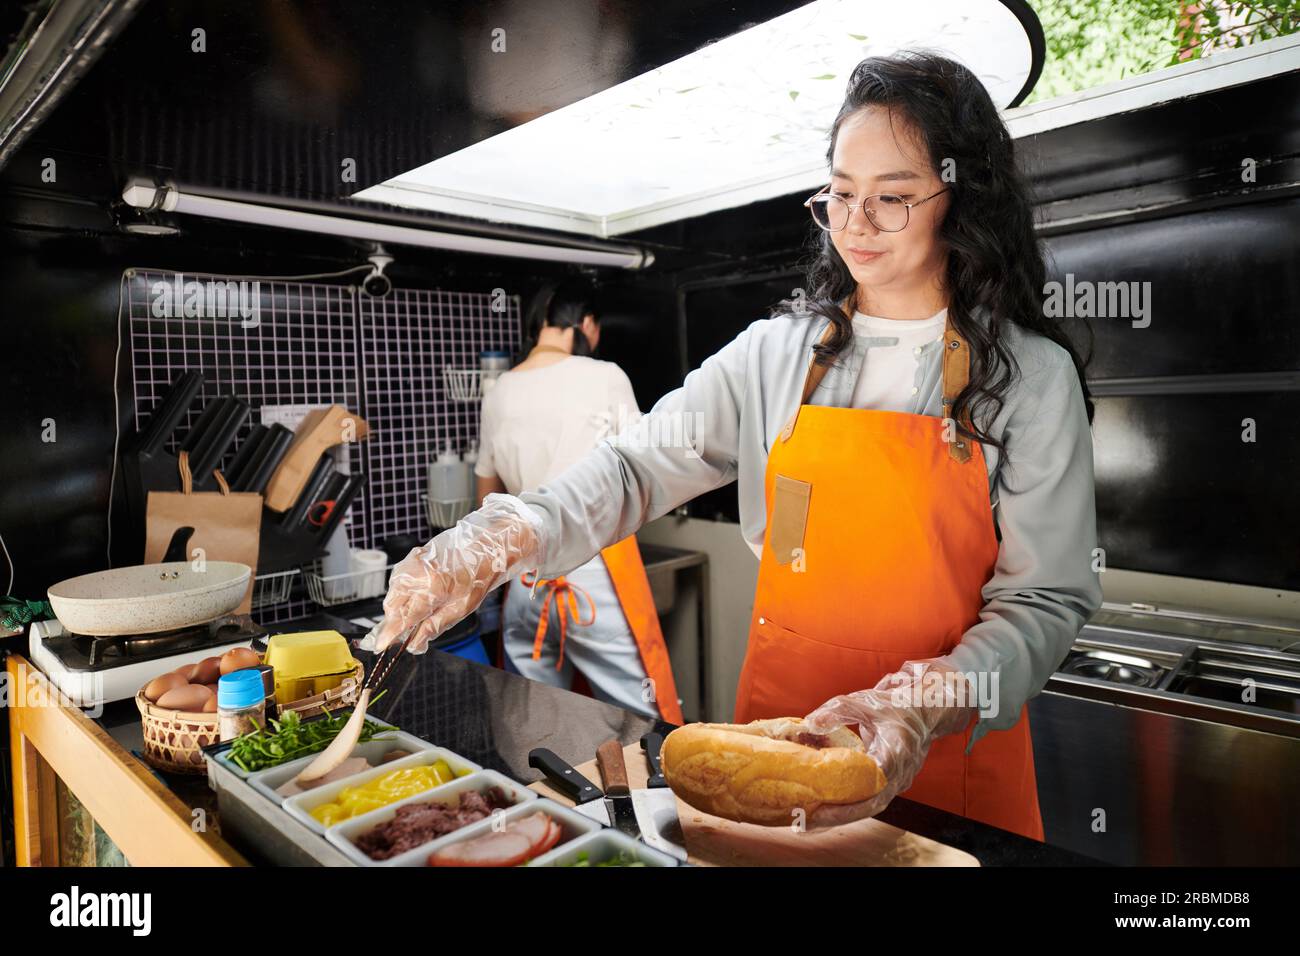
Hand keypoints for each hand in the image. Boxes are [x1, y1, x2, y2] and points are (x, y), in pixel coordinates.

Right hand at [369, 494, 544, 653]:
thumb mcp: (460, 609)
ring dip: (399, 607)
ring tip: (421, 608)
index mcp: (431, 588)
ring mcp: (410, 563)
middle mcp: (416, 574)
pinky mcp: (410, 557)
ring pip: (392, 594)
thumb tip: (415, 644)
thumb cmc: (477, 577)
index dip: (390, 634)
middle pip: (392, 607)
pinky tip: (420, 594)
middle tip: (408, 631)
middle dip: (396, 621)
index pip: (403, 618)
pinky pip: (398, 581)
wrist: (483, 548)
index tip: (381, 646)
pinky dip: (403, 592)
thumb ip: (433, 627)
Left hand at [799, 660, 976, 828]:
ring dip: (843, 815)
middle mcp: (900, 774)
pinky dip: (850, 806)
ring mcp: (898, 782)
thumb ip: (837, 711)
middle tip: (809, 821)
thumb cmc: (896, 706)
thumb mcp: (865, 702)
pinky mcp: (891, 784)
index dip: (851, 799)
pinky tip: (826, 809)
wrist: (924, 712)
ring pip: (871, 807)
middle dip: (840, 816)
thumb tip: (809, 724)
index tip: (825, 806)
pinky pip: (871, 800)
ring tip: (812, 821)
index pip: (875, 783)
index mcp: (896, 753)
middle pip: (871, 805)